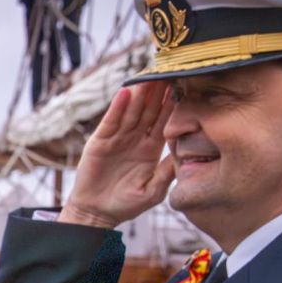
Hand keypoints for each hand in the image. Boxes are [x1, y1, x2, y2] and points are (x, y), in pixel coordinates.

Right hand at [59, 82, 174, 227]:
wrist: (96, 213)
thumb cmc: (126, 204)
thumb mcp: (154, 190)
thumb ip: (168, 172)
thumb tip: (184, 153)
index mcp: (151, 148)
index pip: (164, 121)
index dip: (173, 104)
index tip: (185, 87)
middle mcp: (135, 139)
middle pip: (148, 110)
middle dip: (158, 91)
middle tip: (168, 70)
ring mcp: (117, 138)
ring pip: (131, 111)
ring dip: (140, 93)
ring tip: (149, 75)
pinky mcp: (100, 141)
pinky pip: (111, 121)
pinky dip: (118, 107)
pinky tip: (125, 92)